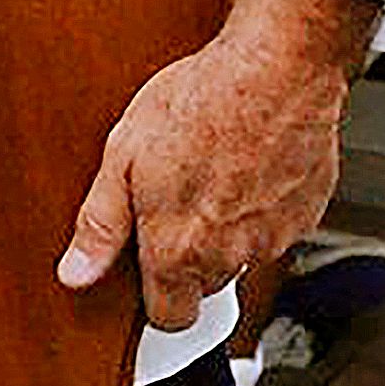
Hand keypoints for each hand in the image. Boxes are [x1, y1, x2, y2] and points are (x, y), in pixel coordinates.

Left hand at [57, 0, 375, 330]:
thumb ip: (101, 223)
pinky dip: (265, 206)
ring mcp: (275, 237)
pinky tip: (250, 164)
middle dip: (191, 256)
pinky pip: (280, 226)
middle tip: (179, 200)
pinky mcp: (309, 212)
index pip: (169, 318)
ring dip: (230, 231)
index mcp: (179, 250)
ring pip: (245, 255)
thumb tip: (75, 273)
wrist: (276, 67)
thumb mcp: (123, 154)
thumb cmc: (200, 101)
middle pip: (206, 285)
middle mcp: (231, 256)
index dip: (156, 298)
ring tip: (215, 173)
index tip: (149, 270)